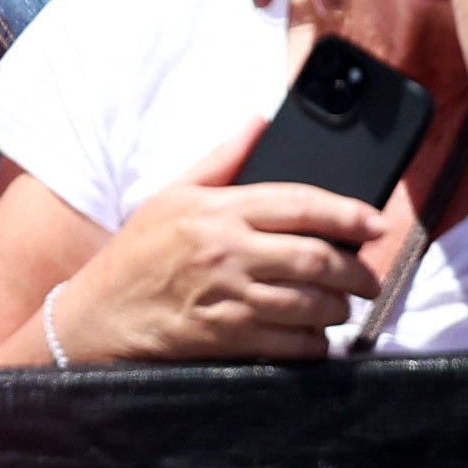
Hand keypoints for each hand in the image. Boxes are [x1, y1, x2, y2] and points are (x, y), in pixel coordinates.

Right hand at [55, 122, 386, 363]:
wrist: (91, 319)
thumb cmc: (134, 255)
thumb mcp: (172, 196)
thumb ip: (222, 160)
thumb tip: (260, 123)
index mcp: (221, 210)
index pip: (302, 204)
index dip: (349, 214)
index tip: (376, 224)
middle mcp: (228, 251)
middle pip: (315, 257)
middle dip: (355, 271)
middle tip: (370, 278)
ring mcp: (227, 297)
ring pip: (307, 303)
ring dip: (337, 308)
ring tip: (344, 306)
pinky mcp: (223, 339)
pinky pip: (286, 343)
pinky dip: (312, 344)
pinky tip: (317, 340)